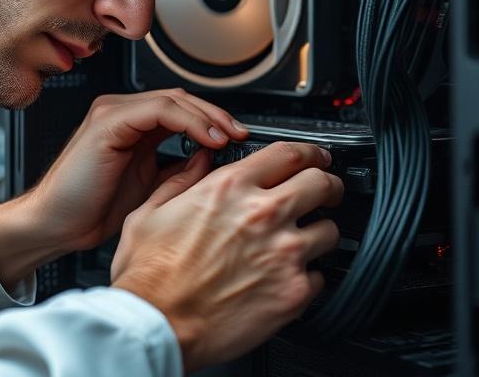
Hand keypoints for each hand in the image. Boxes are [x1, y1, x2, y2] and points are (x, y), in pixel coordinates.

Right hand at [0, 88, 246, 288]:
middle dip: (217, 115)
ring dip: (207, 116)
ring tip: (229, 136)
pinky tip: (206, 139)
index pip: (183, 108)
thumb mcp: (151, 187)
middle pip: (182, 98)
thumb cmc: (93, 209)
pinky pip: (157, 110)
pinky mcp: (107, 121)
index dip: (213, 119)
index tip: (239, 138)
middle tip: (242, 134)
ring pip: (173, 99)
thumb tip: (213, 157)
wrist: (55, 225)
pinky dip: (188, 121)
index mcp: (133, 125)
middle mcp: (122, 112)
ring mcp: (113, 112)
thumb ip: (179, 168)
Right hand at [111, 141, 343, 372]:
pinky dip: (308, 277)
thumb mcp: (150, 212)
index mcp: (229, 188)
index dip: (309, 152)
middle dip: (328, 185)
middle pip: (321, 183)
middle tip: (326, 192)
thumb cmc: (149, 276)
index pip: (290, 153)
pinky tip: (288, 279)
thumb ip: (180, 181)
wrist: (156, 326)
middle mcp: (263, 214)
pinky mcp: (293, 292)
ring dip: (320, 232)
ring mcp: (283, 253)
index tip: (315, 158)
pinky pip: (319, 276)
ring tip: (305, 242)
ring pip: (329, 230)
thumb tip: (198, 162)